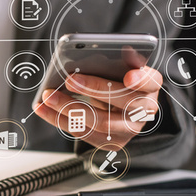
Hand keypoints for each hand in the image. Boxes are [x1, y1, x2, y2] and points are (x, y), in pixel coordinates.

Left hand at [34, 67, 162, 149]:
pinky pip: (84, 133)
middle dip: (94, 90)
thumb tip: (112, 51)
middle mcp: (144, 111)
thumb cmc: (118, 80)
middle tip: (70, 80)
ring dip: (69, 108)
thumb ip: (117, 59)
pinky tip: (44, 109)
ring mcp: (129, 130)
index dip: (141, 79)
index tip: (129, 75)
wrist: (123, 107)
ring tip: (48, 96)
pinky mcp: (112, 143)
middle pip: (122, 103)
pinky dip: (60, 120)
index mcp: (150, 86)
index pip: (151, 82)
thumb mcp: (122, 66)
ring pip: (99, 122)